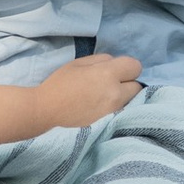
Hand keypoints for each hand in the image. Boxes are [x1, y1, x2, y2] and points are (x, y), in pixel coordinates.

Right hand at [30, 52, 146, 131]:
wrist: (46, 111)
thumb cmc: (59, 84)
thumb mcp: (79, 63)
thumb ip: (101, 60)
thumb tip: (114, 63)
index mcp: (107, 74)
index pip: (135, 66)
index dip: (127, 66)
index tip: (117, 69)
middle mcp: (115, 93)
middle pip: (137, 86)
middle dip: (128, 82)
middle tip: (111, 83)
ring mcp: (113, 111)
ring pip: (131, 101)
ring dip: (123, 96)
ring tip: (105, 96)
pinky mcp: (109, 123)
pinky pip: (122, 112)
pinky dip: (117, 108)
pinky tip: (102, 107)